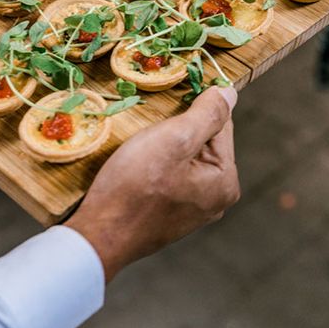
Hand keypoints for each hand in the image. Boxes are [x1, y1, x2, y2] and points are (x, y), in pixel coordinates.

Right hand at [65, 86, 239, 281]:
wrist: (98, 235)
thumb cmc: (134, 186)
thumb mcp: (173, 139)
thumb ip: (206, 114)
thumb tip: (230, 92)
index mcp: (226, 181)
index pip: (220, 124)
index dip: (191, 110)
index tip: (164, 112)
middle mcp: (216, 200)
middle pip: (202, 142)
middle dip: (176, 131)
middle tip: (147, 135)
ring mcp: (193, 211)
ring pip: (182, 159)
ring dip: (163, 148)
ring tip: (138, 153)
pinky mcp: (170, 217)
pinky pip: (169, 177)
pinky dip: (154, 167)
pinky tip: (135, 171)